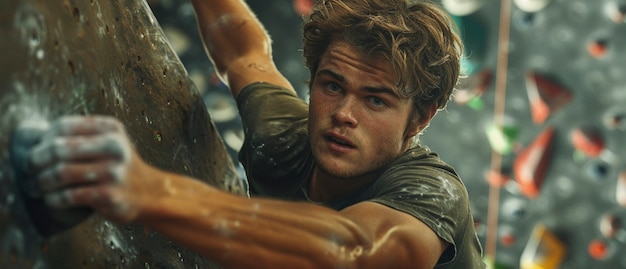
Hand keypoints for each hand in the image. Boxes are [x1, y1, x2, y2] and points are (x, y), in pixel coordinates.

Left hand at [25, 115, 150, 223]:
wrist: (149, 192)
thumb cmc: (121, 166)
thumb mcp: (111, 140)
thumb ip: (83, 135)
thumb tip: (39, 140)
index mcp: (111, 129)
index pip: (63, 126)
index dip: (44, 138)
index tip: (38, 149)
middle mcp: (113, 147)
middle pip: (58, 149)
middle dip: (36, 161)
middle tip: (30, 169)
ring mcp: (112, 172)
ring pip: (61, 173)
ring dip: (42, 182)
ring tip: (36, 186)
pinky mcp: (109, 195)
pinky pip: (69, 196)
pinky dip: (54, 199)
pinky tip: (52, 199)